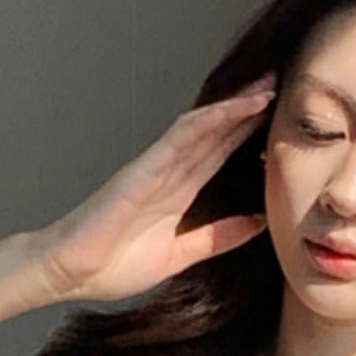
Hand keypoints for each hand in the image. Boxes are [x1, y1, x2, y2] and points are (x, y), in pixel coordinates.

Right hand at [38, 79, 277, 303]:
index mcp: (179, 191)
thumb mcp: (182, 255)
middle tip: (283, 82)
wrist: (72, 274)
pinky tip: (232, 108)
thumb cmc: (114, 265)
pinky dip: (207, 121)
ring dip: (235, 106)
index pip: (221, 153)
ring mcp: (156, 167)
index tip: (283, 118)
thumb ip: (218, 237)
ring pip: (203, 126)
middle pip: (216, 131)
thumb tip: (258, 224)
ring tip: (267, 87)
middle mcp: (171, 172)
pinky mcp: (142, 170)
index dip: (250, 132)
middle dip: (248, 107)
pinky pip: (179, 139)